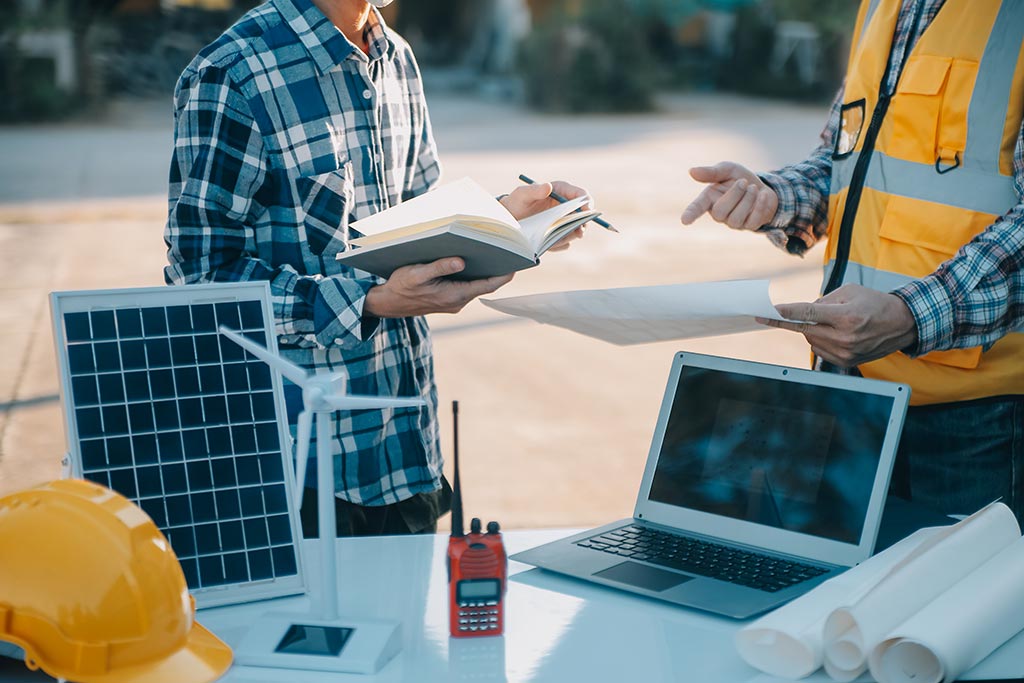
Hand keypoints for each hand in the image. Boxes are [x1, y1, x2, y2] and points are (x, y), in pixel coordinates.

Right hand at [364, 258, 513, 317]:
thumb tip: (460, 261)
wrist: (388, 304)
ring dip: (485, 271)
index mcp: (454, 295)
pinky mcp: (449, 299)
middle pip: (486, 284)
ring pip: (477, 285)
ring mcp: (454, 302)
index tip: (517, 262)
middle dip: (497, 268)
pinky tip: (474, 260)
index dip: (504, 274)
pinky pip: (468, 286)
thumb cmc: (401, 287)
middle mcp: (458, 301)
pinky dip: (474, 274)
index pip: (488, 285)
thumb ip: (439, 267)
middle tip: (509, 249)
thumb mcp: (416, 274)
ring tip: (495, 251)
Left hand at [501, 180, 588, 251]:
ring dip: (569, 236)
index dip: (587, 203)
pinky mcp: (560, 232)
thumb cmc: (516, 202)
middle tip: (579, 233)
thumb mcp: (522, 195)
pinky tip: (546, 243)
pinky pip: (566, 241)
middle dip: (583, 224)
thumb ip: (534, 190)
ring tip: (553, 240)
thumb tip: (548, 186)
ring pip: (576, 230)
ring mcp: (564, 220)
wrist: (509, 220)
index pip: (582, 195)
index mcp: (561, 191)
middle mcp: (566, 206)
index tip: (587, 212)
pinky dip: (559, 244)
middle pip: (584, 214)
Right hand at [680, 162, 778, 229]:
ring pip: (736, 219)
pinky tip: (763, 195)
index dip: (691, 213)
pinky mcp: (749, 226)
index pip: (697, 207)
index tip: (684, 220)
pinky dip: (760, 205)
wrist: (763, 188)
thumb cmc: (740, 179)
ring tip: (754, 188)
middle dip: (734, 194)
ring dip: (748, 199)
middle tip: (743, 182)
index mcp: (709, 198)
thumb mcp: (728, 170)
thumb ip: (711, 172)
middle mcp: (718, 214)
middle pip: (720, 212)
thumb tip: (691, 171)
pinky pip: (752, 221)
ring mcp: (733, 223)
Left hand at [757, 284, 918, 366]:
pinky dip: (820, 340)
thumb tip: (801, 311)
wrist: (901, 324)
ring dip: (811, 329)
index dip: (785, 314)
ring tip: (832, 322)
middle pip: (805, 329)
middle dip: (799, 319)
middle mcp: (845, 338)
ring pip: (811, 340)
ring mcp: (845, 353)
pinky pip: (820, 350)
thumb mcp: (849, 292)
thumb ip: (822, 300)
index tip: (767, 313)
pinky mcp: (846, 362)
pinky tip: (834, 333)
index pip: (807, 314)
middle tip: (806, 312)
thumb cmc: (875, 304)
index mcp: (846, 317)